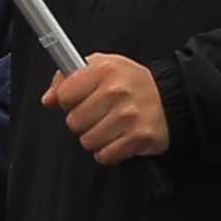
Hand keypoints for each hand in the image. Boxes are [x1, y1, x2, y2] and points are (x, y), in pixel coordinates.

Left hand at [43, 53, 171, 165]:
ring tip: (109, 126)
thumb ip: (69, 77)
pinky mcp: (138, 138)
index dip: (68, 100)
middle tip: (97, 115)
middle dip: (82, 121)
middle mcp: (117, 92)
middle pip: (74, 121)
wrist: (171, 98)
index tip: (78, 100)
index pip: (65, 95)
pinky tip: (117, 139)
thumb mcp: (102, 66)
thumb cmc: (132, 83)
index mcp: (105, 70)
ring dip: (95, 138)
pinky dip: (108, 151)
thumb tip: (48, 98)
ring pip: (88, 141)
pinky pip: (105, 155)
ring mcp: (128, 116)